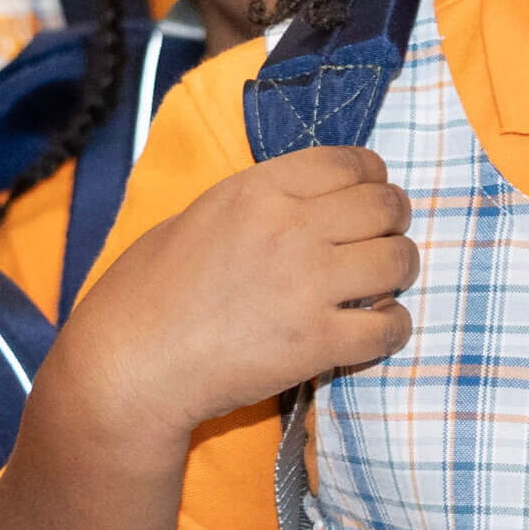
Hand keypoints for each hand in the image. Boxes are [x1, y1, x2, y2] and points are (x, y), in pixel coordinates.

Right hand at [65, 146, 415, 440]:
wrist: (129, 366)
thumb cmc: (147, 292)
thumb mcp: (197, 217)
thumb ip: (257, 201)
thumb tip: (305, 199)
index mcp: (258, 189)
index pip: (349, 162)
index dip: (373, 176)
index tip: (374, 191)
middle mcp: (290, 227)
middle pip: (384, 205)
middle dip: (395, 219)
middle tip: (388, 236)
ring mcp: (307, 285)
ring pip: (399, 260)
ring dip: (400, 269)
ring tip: (384, 282)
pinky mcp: (317, 342)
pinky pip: (389, 325)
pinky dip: (394, 325)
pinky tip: (378, 327)